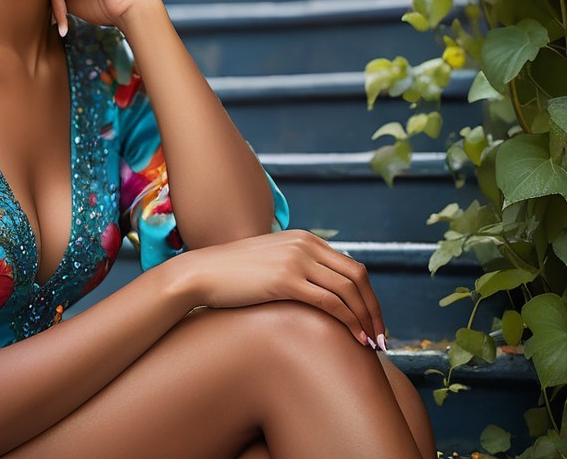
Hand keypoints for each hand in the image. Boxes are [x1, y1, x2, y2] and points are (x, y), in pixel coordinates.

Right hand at [177, 230, 386, 348]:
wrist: (201, 273)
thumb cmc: (231, 275)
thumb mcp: (270, 263)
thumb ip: (295, 269)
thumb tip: (318, 293)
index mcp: (304, 239)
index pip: (352, 266)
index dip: (369, 295)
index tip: (373, 320)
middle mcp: (305, 244)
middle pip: (358, 276)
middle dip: (375, 308)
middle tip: (382, 336)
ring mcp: (295, 260)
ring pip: (348, 290)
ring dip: (367, 319)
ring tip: (373, 343)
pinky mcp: (285, 279)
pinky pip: (330, 301)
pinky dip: (349, 321)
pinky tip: (355, 339)